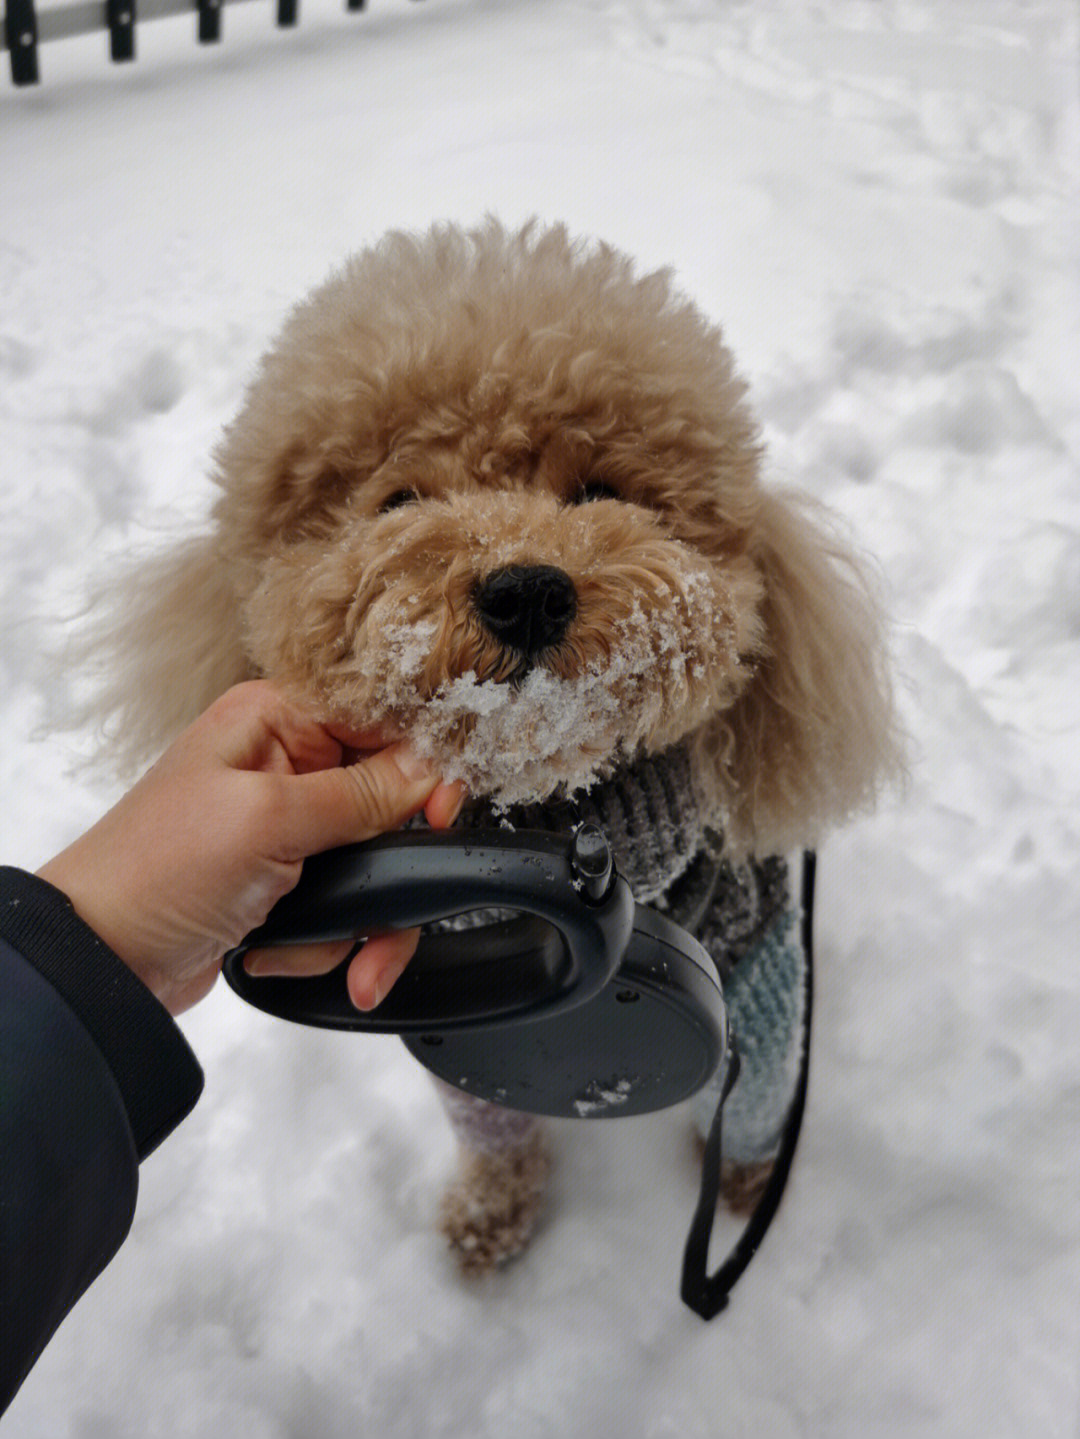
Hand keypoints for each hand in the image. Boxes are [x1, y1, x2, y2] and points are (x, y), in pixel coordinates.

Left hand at [36, 681, 465, 1014]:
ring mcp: (287, 827)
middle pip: (391, 799)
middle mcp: (287, 765)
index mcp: (277, 719)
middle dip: (393, 863)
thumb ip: (358, 794)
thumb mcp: (266, 821)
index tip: (442, 810)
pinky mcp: (287, 881)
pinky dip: (332, 939)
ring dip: (364, 918)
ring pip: (376, 862)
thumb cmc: (155, 871)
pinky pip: (348, 904)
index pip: (382, 719)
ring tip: (348, 955)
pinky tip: (288, 951)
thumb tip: (430, 770)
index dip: (423, 763)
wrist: (103, 963)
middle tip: (393, 899)